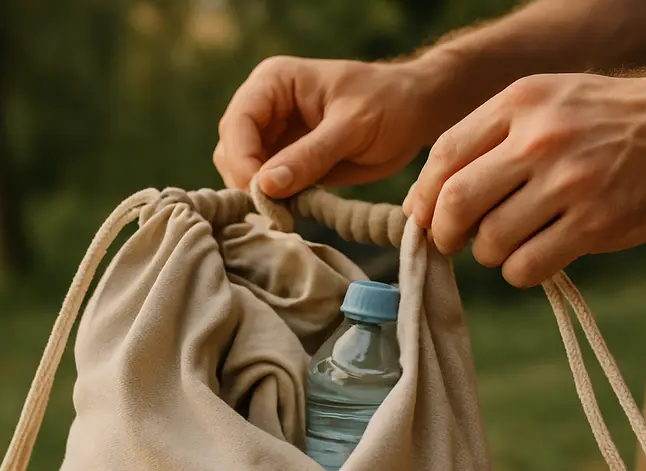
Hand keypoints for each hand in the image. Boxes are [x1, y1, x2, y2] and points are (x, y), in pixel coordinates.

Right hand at [215, 56, 439, 198]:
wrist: (414, 113)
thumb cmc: (389, 105)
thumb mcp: (352, 127)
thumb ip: (309, 155)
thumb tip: (265, 185)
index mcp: (274, 82)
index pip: (238, 122)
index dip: (242, 160)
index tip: (261, 193)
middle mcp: (265, 106)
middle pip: (231, 149)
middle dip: (246, 180)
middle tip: (275, 212)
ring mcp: (272, 136)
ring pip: (242, 171)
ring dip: (257, 195)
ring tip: (286, 213)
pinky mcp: (285, 161)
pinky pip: (265, 185)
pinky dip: (273, 202)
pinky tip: (290, 212)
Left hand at [402, 70, 645, 287]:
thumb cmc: (609, 120)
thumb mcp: (548, 102)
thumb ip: (491, 138)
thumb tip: (428, 197)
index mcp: (521, 103)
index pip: (444, 155)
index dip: (424, 196)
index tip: (424, 217)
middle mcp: (541, 140)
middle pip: (456, 202)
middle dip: (444, 233)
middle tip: (453, 241)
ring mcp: (570, 183)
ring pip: (490, 242)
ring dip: (489, 254)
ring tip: (509, 243)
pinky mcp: (596, 224)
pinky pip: (527, 267)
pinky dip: (520, 272)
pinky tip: (535, 258)